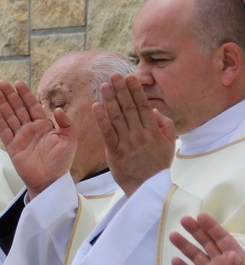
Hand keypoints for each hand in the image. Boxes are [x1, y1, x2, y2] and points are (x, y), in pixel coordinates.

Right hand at [0, 80, 76, 198]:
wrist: (50, 181)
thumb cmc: (61, 162)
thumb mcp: (70, 140)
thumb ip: (66, 123)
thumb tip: (57, 109)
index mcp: (44, 125)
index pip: (32, 106)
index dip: (25, 94)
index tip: (18, 83)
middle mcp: (30, 129)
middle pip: (18, 108)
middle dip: (10, 95)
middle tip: (2, 82)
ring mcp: (20, 137)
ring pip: (9, 117)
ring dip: (2, 104)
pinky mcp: (12, 147)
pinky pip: (3, 131)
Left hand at [92, 74, 174, 196]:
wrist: (148, 189)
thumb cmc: (157, 166)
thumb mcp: (169, 145)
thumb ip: (165, 126)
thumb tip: (155, 110)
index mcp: (153, 131)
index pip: (143, 106)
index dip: (135, 90)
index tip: (130, 77)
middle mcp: (140, 135)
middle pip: (129, 108)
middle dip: (121, 90)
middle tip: (114, 75)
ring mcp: (127, 143)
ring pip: (117, 117)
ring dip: (110, 99)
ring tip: (104, 85)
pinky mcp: (115, 152)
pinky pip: (107, 133)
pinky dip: (101, 119)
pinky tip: (96, 106)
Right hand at [170, 213, 244, 264]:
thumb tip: (230, 253)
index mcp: (235, 258)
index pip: (222, 239)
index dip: (211, 227)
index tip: (200, 216)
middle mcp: (222, 263)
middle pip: (207, 243)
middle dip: (196, 231)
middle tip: (184, 220)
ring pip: (196, 256)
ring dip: (185, 246)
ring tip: (173, 236)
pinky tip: (174, 261)